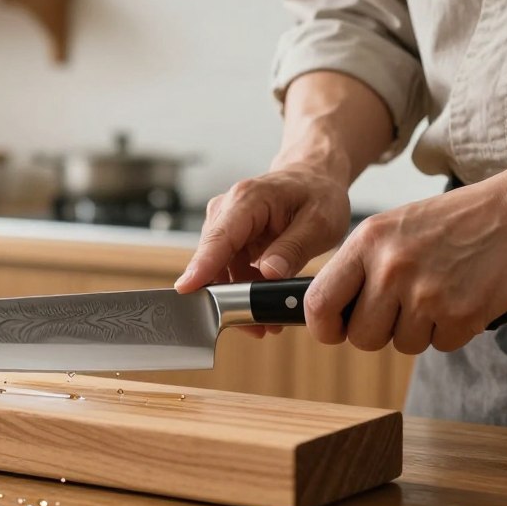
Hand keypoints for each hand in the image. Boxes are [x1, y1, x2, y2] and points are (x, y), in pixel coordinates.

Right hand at [175, 166, 351, 335]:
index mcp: (249, 199)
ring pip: (218, 268)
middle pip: (213, 257)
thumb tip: (269, 273)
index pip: (219, 237)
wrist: (313, 179)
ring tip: (265, 321)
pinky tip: (263, 302)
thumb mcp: (320, 222)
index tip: (186, 288)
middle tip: (254, 325)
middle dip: (228, 295)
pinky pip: (227, 268)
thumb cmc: (318, 195)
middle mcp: (228, 208)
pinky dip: (242, 288)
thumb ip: (294, 248)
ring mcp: (225, 223)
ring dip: (237, 296)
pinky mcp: (228, 237)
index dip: (202, 265)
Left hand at [306, 179, 506, 353]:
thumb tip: (328, 312)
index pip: (319, 301)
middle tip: (399, 311)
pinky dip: (450, 330)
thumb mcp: (389, 229)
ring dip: (418, 330)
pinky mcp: (461, 314)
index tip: (333, 331)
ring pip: (401, 345)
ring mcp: (426, 293)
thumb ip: (358, 267)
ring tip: (436, 293)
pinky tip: (460, 298)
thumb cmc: (448, 224)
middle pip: (361, 336)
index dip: (322, 326)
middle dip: (378, 333)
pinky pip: (439, 345)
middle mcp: (391, 268)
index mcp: (366, 243)